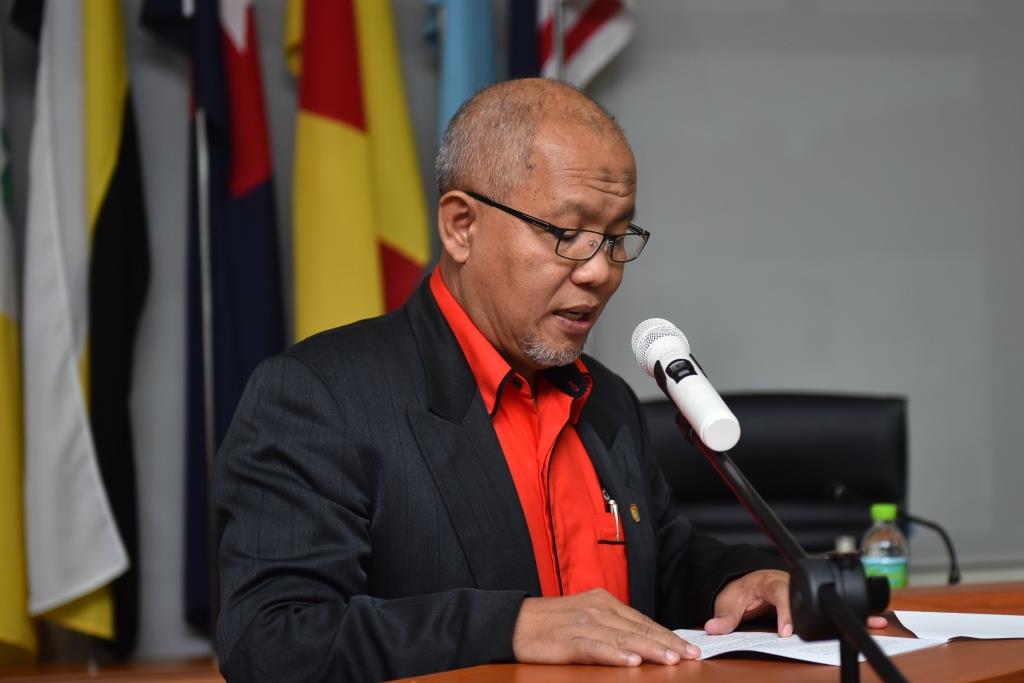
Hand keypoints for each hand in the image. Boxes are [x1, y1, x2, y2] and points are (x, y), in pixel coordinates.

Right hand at [512, 588, 700, 665]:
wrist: (513, 622)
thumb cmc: (550, 623)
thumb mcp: (585, 617)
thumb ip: (612, 626)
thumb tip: (642, 642)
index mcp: (604, 601)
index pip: (643, 620)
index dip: (667, 635)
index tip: (689, 647)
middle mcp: (598, 609)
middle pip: (639, 628)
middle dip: (668, 643)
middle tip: (692, 656)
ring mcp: (584, 624)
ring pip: (624, 638)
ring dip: (650, 649)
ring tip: (672, 660)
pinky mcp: (569, 641)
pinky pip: (596, 648)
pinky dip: (615, 655)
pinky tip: (631, 662)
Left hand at [705, 570, 889, 636]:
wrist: (750, 582)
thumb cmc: (743, 589)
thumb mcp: (730, 600)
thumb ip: (724, 615)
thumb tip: (714, 628)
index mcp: (771, 581)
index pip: (780, 593)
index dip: (785, 612)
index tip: (787, 631)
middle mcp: (792, 583)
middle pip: (810, 597)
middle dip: (822, 613)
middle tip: (832, 633)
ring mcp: (806, 591)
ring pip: (827, 599)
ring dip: (848, 610)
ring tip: (874, 622)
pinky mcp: (813, 601)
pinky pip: (833, 606)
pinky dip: (854, 613)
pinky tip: (878, 620)